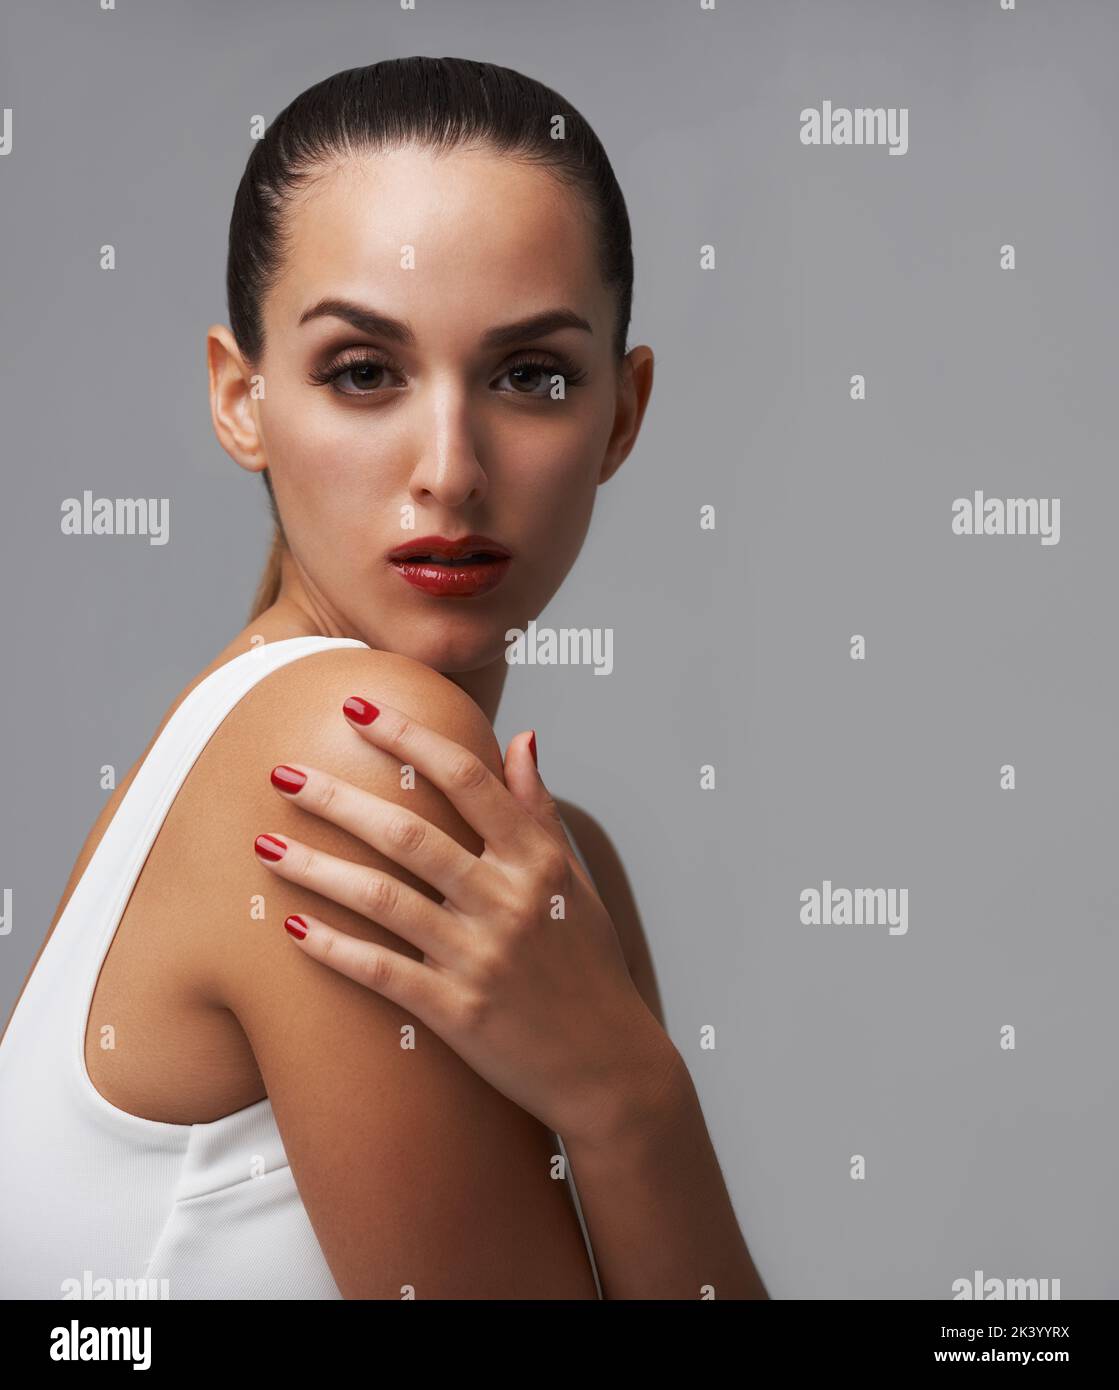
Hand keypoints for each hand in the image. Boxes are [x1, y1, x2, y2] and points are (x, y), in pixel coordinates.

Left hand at [253, 695, 676, 1145]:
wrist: (610, 1066)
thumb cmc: (587, 965)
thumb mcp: (574, 880)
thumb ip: (538, 810)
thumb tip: (520, 739)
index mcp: (538, 861)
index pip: (466, 780)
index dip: (408, 737)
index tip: (357, 708)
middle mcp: (509, 901)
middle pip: (409, 834)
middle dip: (336, 798)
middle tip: (282, 770)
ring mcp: (481, 958)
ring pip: (382, 899)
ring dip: (315, 868)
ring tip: (263, 843)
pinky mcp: (458, 1013)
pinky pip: (382, 972)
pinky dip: (333, 947)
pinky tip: (289, 927)